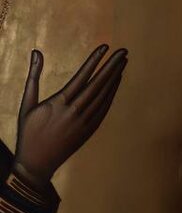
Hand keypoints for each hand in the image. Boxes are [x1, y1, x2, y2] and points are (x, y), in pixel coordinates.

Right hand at [13, 45, 127, 187]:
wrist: (35, 166)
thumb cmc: (29, 133)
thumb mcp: (27, 105)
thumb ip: (33, 76)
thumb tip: (36, 51)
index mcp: (58, 104)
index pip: (81, 76)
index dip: (94, 60)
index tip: (105, 46)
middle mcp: (73, 112)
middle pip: (97, 85)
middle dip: (111, 66)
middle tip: (124, 51)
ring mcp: (83, 123)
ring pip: (103, 96)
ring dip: (114, 77)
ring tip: (123, 61)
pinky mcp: (89, 131)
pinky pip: (104, 109)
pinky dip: (111, 93)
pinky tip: (116, 81)